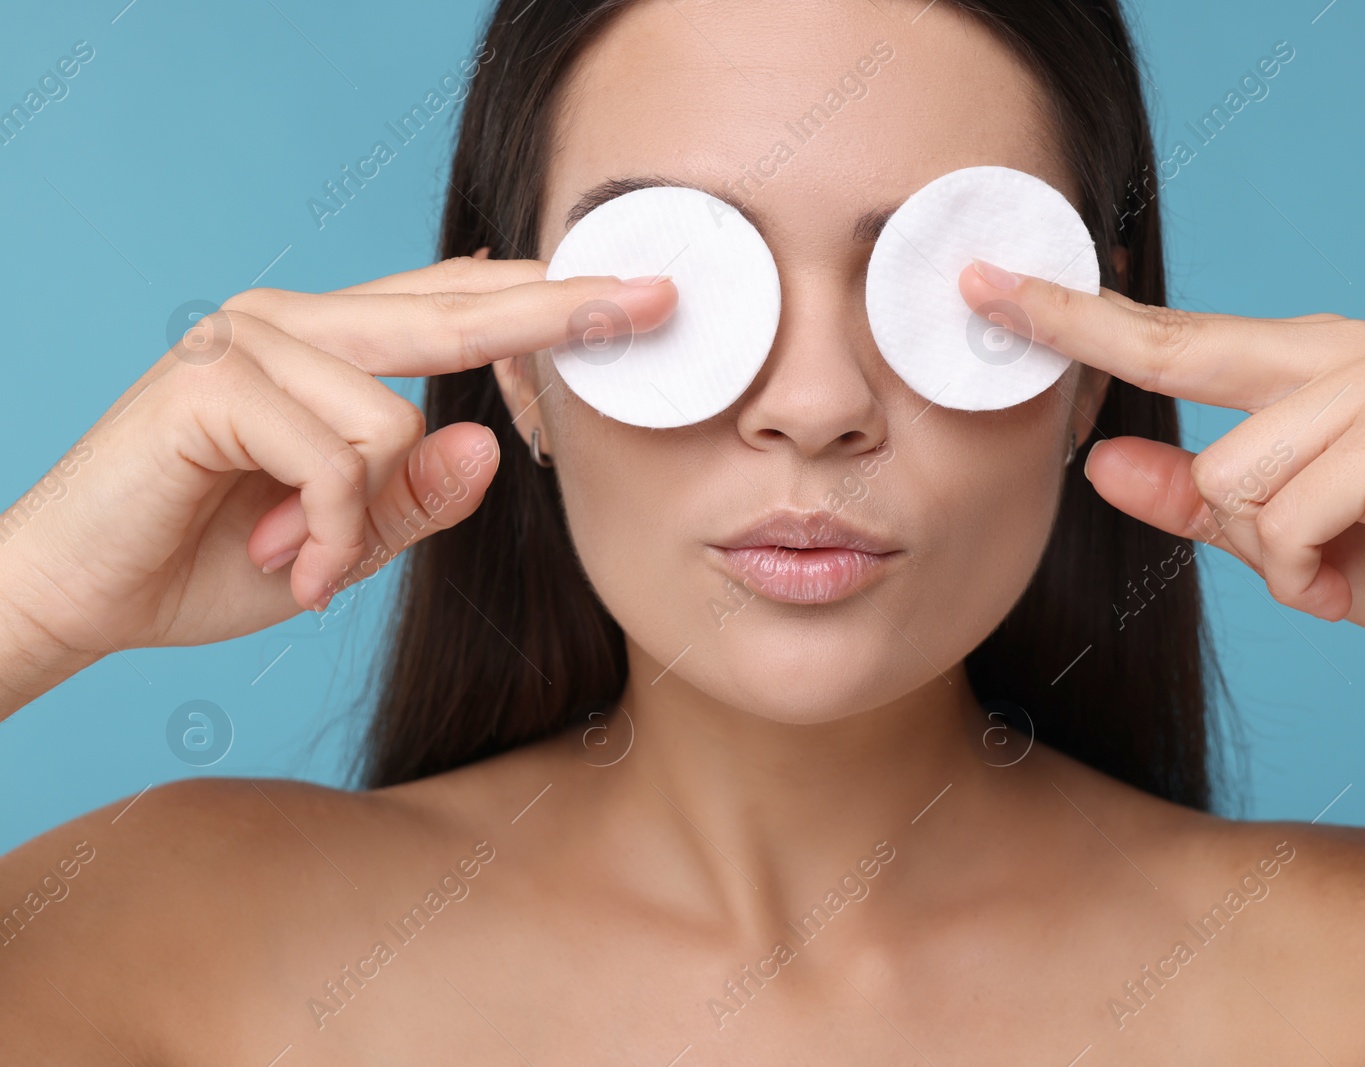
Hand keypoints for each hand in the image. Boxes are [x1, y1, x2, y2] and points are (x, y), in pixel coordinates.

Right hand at [0, 253, 676, 710]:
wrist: (79, 596)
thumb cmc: (213, 559)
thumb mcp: (352, 538)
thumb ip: (419, 493)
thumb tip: (493, 446)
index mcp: (328, 342)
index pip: (455, 305)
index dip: (549, 301)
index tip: (638, 298)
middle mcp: (291, 319)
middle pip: (454, 307)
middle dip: (561, 313)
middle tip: (654, 303)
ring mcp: (246, 339)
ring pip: (391, 415)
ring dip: (365, 521)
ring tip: (312, 562)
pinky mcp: (210, 382)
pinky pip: (335, 457)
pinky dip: (330, 531)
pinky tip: (292, 562)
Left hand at [960, 258, 1364, 703]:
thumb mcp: (1283, 537)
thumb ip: (1196, 499)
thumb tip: (1100, 464)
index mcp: (1305, 367)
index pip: (1170, 336)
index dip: (1073, 313)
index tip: (991, 283)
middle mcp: (1336, 355)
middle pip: (1173, 348)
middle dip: (1071, 324)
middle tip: (978, 283)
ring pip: (1231, 475)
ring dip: (1269, 551)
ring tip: (1331, 564)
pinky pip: (1285, 518)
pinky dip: (1307, 574)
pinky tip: (1352, 577)